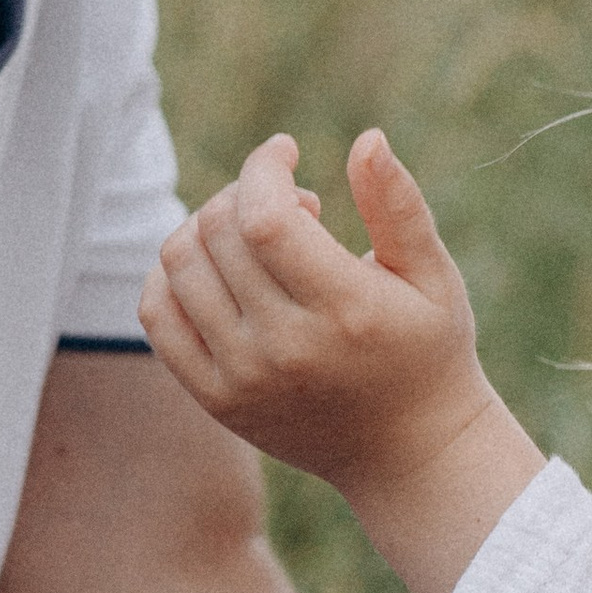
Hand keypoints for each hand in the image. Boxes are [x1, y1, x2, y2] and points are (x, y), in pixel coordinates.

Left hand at [140, 132, 539, 592]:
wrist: (408, 454)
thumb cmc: (428, 350)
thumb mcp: (432, 275)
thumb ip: (397, 205)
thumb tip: (367, 138)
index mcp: (346, 309)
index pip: (265, 216)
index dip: (264, 168)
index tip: (286, 153)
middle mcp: (286, 347)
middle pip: (219, 232)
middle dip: (244, 191)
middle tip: (287, 202)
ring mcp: (243, 377)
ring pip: (180, 265)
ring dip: (209, 226)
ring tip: (254, 234)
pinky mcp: (215, 398)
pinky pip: (158, 314)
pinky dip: (173, 274)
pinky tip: (217, 267)